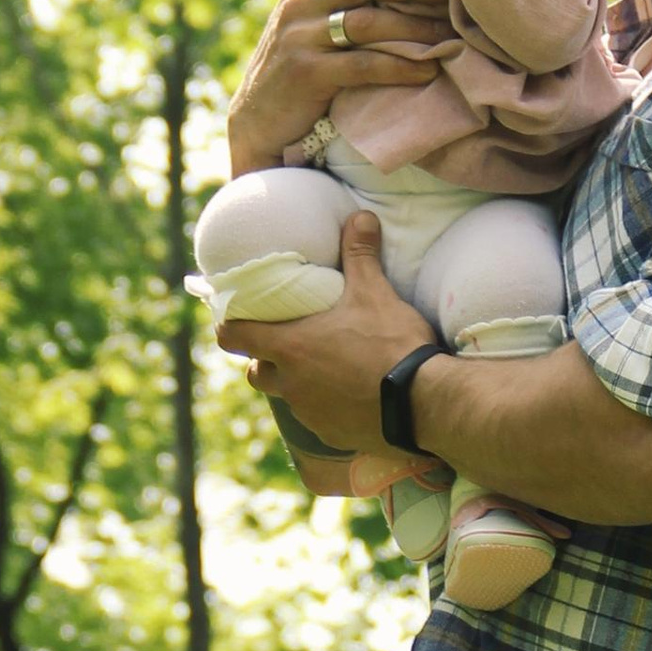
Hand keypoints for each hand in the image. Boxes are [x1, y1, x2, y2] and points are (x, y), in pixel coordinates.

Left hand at [217, 214, 430, 454]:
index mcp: (289, 346)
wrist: (423, 403)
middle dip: (265, 359)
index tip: (233, 318)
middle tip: (287, 344)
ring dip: (296, 384)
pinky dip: (327, 408)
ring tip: (324, 369)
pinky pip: (318, 420)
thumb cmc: (391, 344)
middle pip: (256, 372)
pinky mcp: (331, 434)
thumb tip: (360, 216)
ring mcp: (309, 413)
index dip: (228, 326)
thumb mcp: (374, 293)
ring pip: (287, 397)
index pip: (233, 336)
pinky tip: (350, 397)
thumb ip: (360, 255)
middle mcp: (290, 384)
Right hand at [224, 0, 434, 170]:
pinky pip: (363, 64)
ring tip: (452, 33)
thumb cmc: (299, 67)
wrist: (257, 121)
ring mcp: (301, 35)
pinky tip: (429, 69)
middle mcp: (301, 0)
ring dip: (416, 26)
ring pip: (368, 19)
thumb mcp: (311, 20)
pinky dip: (400, 66)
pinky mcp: (307, 72)